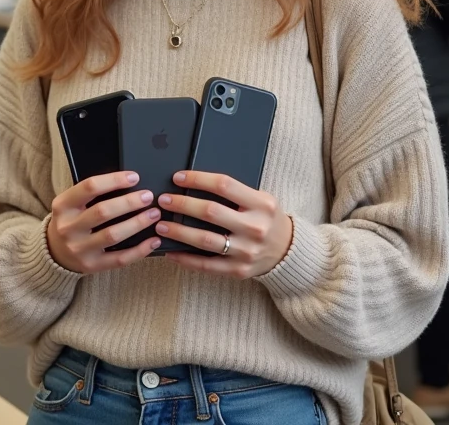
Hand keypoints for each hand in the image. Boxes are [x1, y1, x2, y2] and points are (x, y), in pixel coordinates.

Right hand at [45, 171, 161, 273]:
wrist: (53, 253)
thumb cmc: (70, 221)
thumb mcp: (71, 203)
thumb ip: (92, 194)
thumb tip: (129, 182)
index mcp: (63, 206)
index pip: (89, 187)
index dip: (114, 180)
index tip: (134, 177)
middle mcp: (69, 228)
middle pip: (103, 211)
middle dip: (129, 202)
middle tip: (148, 196)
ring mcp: (80, 249)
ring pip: (113, 235)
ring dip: (137, 223)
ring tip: (154, 214)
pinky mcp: (92, 265)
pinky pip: (120, 259)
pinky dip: (139, 250)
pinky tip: (153, 240)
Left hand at [156, 171, 293, 278]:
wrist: (287, 251)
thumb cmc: (266, 219)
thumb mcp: (261, 200)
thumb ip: (235, 192)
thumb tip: (193, 183)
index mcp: (261, 204)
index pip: (224, 185)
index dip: (198, 179)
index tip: (177, 178)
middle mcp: (254, 227)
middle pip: (211, 212)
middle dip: (182, 204)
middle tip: (163, 200)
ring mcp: (246, 251)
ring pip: (205, 240)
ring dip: (179, 232)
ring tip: (161, 225)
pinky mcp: (238, 270)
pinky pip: (206, 265)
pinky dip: (185, 259)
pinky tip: (171, 251)